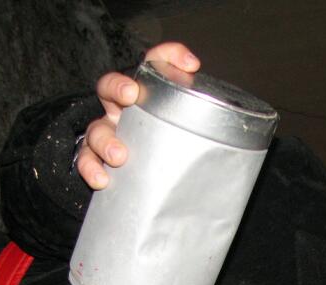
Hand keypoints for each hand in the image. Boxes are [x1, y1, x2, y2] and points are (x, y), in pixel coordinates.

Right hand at [78, 42, 200, 189]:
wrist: (152, 188)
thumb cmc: (172, 153)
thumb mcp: (192, 134)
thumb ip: (207, 125)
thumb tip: (239, 123)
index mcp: (146, 97)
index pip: (155, 65)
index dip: (169, 57)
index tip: (190, 65)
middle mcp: (122, 110)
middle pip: (110, 87)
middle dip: (118, 86)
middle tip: (131, 95)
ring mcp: (107, 133)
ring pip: (96, 129)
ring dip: (106, 140)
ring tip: (119, 157)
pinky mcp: (96, 158)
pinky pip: (86, 160)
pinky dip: (91, 168)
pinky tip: (102, 180)